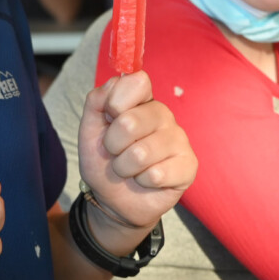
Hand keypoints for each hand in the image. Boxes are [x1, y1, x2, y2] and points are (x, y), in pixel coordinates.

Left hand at [77, 72, 195, 238]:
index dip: (116, 103)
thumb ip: (97, 101)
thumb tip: (116, 81)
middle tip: (115, 152)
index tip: (108, 118)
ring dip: (124, 167)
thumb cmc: (103, 160)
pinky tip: (146, 180)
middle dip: (112, 144)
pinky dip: (142, 181)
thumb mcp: (89, 128)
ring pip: (141, 153)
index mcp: (141, 100)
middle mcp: (163, 115)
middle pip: (130, 121)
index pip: (137, 81)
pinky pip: (156, 174)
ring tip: (129, 168)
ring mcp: (179, 139)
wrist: (112, 197)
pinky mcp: (189, 165)